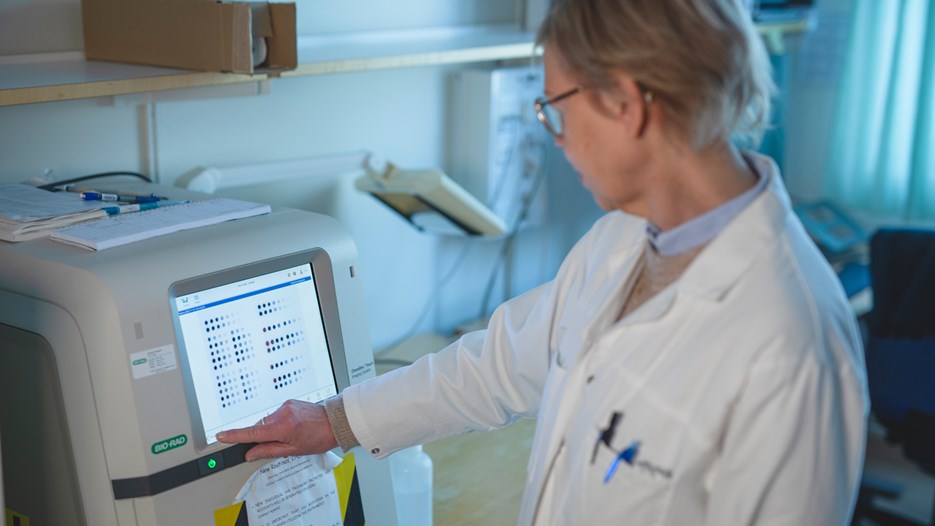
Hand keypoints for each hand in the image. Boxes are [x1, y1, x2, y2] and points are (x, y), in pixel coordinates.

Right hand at [216, 399, 337, 461]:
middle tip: (280, 444)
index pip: (251, 433)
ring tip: (292, 434)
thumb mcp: (293, 450)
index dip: (234, 435)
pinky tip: (293, 426)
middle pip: (260, 428)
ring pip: (268, 421)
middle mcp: (281, 413)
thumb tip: (251, 453)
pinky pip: (277, 414)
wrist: (335, 422)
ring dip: (273, 429)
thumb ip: (269, 451)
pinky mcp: (289, 402)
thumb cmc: (319, 437)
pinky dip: (279, 422)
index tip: (221, 436)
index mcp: (281, 427)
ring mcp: (285, 405)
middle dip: (263, 437)